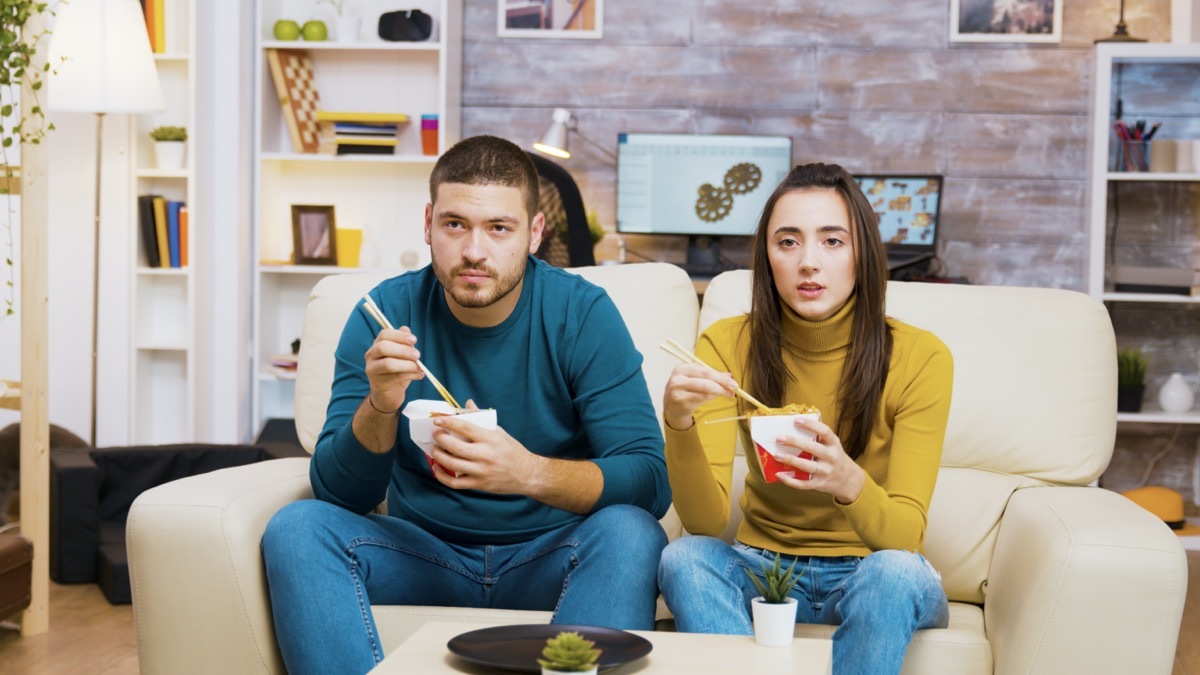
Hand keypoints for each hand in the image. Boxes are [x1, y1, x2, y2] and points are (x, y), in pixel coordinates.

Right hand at [363, 326, 423, 413]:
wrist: (389, 393)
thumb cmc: (397, 371)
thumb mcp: (402, 355)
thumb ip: (404, 343)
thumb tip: (406, 329)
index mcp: (377, 345)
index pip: (384, 334)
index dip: (400, 335)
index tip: (414, 340)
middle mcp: (371, 355)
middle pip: (383, 347)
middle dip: (403, 350)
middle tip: (417, 355)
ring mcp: (372, 370)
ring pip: (388, 364)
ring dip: (407, 364)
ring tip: (419, 367)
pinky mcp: (378, 384)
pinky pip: (395, 377)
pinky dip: (411, 375)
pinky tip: (419, 375)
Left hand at [429, 400, 543, 494]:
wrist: (527, 474)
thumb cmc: (512, 450)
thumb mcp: (500, 432)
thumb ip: (482, 418)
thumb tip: (468, 403)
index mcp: (491, 438)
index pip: (465, 427)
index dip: (449, 423)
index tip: (438, 420)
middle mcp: (485, 455)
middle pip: (455, 446)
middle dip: (440, 439)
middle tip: (435, 434)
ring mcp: (481, 471)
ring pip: (452, 464)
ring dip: (438, 456)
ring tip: (434, 449)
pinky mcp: (479, 484)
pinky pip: (455, 483)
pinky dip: (442, 476)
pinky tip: (438, 468)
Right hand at [662, 363, 737, 430]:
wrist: (672, 406)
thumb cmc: (686, 389)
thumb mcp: (696, 379)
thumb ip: (711, 376)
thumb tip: (729, 375)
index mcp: (681, 368)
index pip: (705, 371)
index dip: (720, 377)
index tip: (733, 382)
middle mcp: (677, 378)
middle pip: (705, 381)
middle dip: (722, 384)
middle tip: (734, 389)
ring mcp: (677, 391)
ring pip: (704, 392)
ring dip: (719, 393)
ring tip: (727, 394)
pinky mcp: (680, 402)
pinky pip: (701, 400)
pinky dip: (711, 398)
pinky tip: (715, 397)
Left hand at [772, 416, 864, 503]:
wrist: (849, 480)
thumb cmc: (834, 457)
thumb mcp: (832, 445)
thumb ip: (819, 438)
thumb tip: (794, 426)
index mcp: (834, 444)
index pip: (824, 431)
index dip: (810, 425)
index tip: (796, 420)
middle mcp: (831, 457)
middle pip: (812, 448)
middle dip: (794, 442)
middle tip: (779, 438)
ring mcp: (825, 471)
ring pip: (806, 466)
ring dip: (790, 460)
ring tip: (776, 455)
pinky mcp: (819, 484)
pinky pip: (803, 483)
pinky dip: (790, 480)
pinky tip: (779, 475)